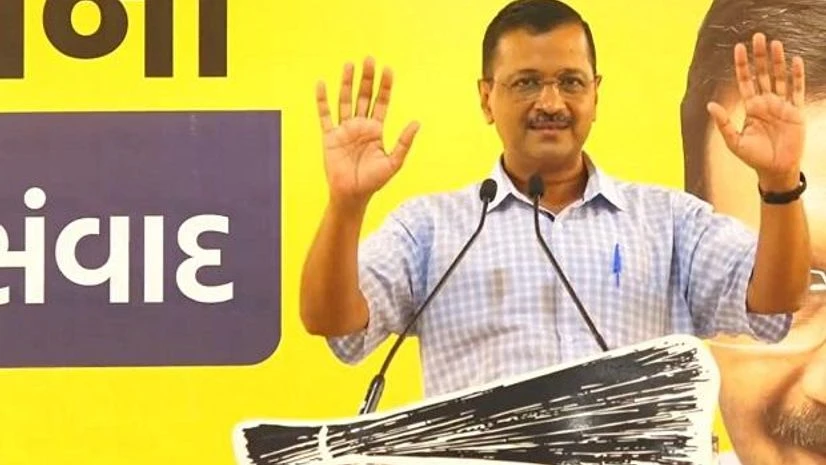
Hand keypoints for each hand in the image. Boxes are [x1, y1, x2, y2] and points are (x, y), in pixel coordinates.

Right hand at [316, 57, 419, 206]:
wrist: (352, 195)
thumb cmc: (373, 181)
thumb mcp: (393, 162)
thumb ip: (404, 142)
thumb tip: (417, 122)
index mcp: (376, 130)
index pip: (382, 103)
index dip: (385, 87)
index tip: (388, 70)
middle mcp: (360, 126)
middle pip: (364, 97)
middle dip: (367, 79)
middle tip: (369, 59)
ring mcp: (344, 130)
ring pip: (345, 101)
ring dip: (347, 83)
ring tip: (350, 65)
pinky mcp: (329, 136)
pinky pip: (325, 115)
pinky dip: (322, 100)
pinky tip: (322, 84)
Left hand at [707, 33, 805, 190]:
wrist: (775, 170)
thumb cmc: (753, 158)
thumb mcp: (734, 141)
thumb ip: (723, 123)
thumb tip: (710, 105)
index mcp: (751, 107)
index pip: (745, 81)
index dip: (742, 65)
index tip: (739, 47)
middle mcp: (766, 103)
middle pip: (762, 74)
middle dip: (759, 56)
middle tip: (758, 36)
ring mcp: (781, 106)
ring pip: (779, 78)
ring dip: (777, 61)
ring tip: (775, 43)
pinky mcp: (795, 112)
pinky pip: (796, 90)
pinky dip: (796, 76)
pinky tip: (794, 61)